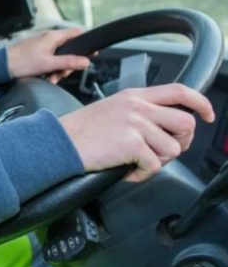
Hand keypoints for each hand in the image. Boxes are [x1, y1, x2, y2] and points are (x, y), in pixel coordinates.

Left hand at [6, 27, 89, 81]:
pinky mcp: (38, 53)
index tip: (91, 53)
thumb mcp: (49, 63)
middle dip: (68, 64)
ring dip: (59, 69)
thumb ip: (69, 62)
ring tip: (51, 78)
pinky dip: (51, 69)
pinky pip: (51, 60)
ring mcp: (43, 46)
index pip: (77, 33)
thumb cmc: (22, 62)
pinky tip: (47, 77)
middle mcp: (49, 39)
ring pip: (60, 57)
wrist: (3, 66)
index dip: (86, 42)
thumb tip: (86, 62)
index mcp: (54, 37)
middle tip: (63, 73)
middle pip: (70, 49)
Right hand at [60, 84, 214, 181]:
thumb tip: (162, 127)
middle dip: (180, 142)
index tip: (207, 114)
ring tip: (136, 162)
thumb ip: (138, 111)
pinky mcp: (132, 145)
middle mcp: (138, 107)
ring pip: (172, 149)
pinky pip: (154, 167)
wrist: (59, 142)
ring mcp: (136, 125)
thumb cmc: (80, 130)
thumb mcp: (112, 109)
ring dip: (157, 161)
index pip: (180, 91)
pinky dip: (141, 175)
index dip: (200, 103)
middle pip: (185, 123)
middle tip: (162, 151)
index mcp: (135, 96)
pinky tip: (125, 170)